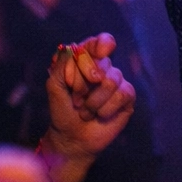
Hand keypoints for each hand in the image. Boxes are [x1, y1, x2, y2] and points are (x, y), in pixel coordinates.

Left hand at [40, 33, 135, 175]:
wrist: (71, 138)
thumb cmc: (62, 111)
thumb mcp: (54, 87)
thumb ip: (61, 66)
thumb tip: (73, 48)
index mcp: (87, 62)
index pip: (99, 43)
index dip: (101, 44)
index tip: (99, 52)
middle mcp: (104, 69)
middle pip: (103, 62)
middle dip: (84, 83)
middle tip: (76, 99)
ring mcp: (117, 82)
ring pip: (111, 81)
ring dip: (93, 101)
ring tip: (86, 111)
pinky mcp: (127, 98)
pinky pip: (122, 94)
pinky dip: (106, 108)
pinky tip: (100, 115)